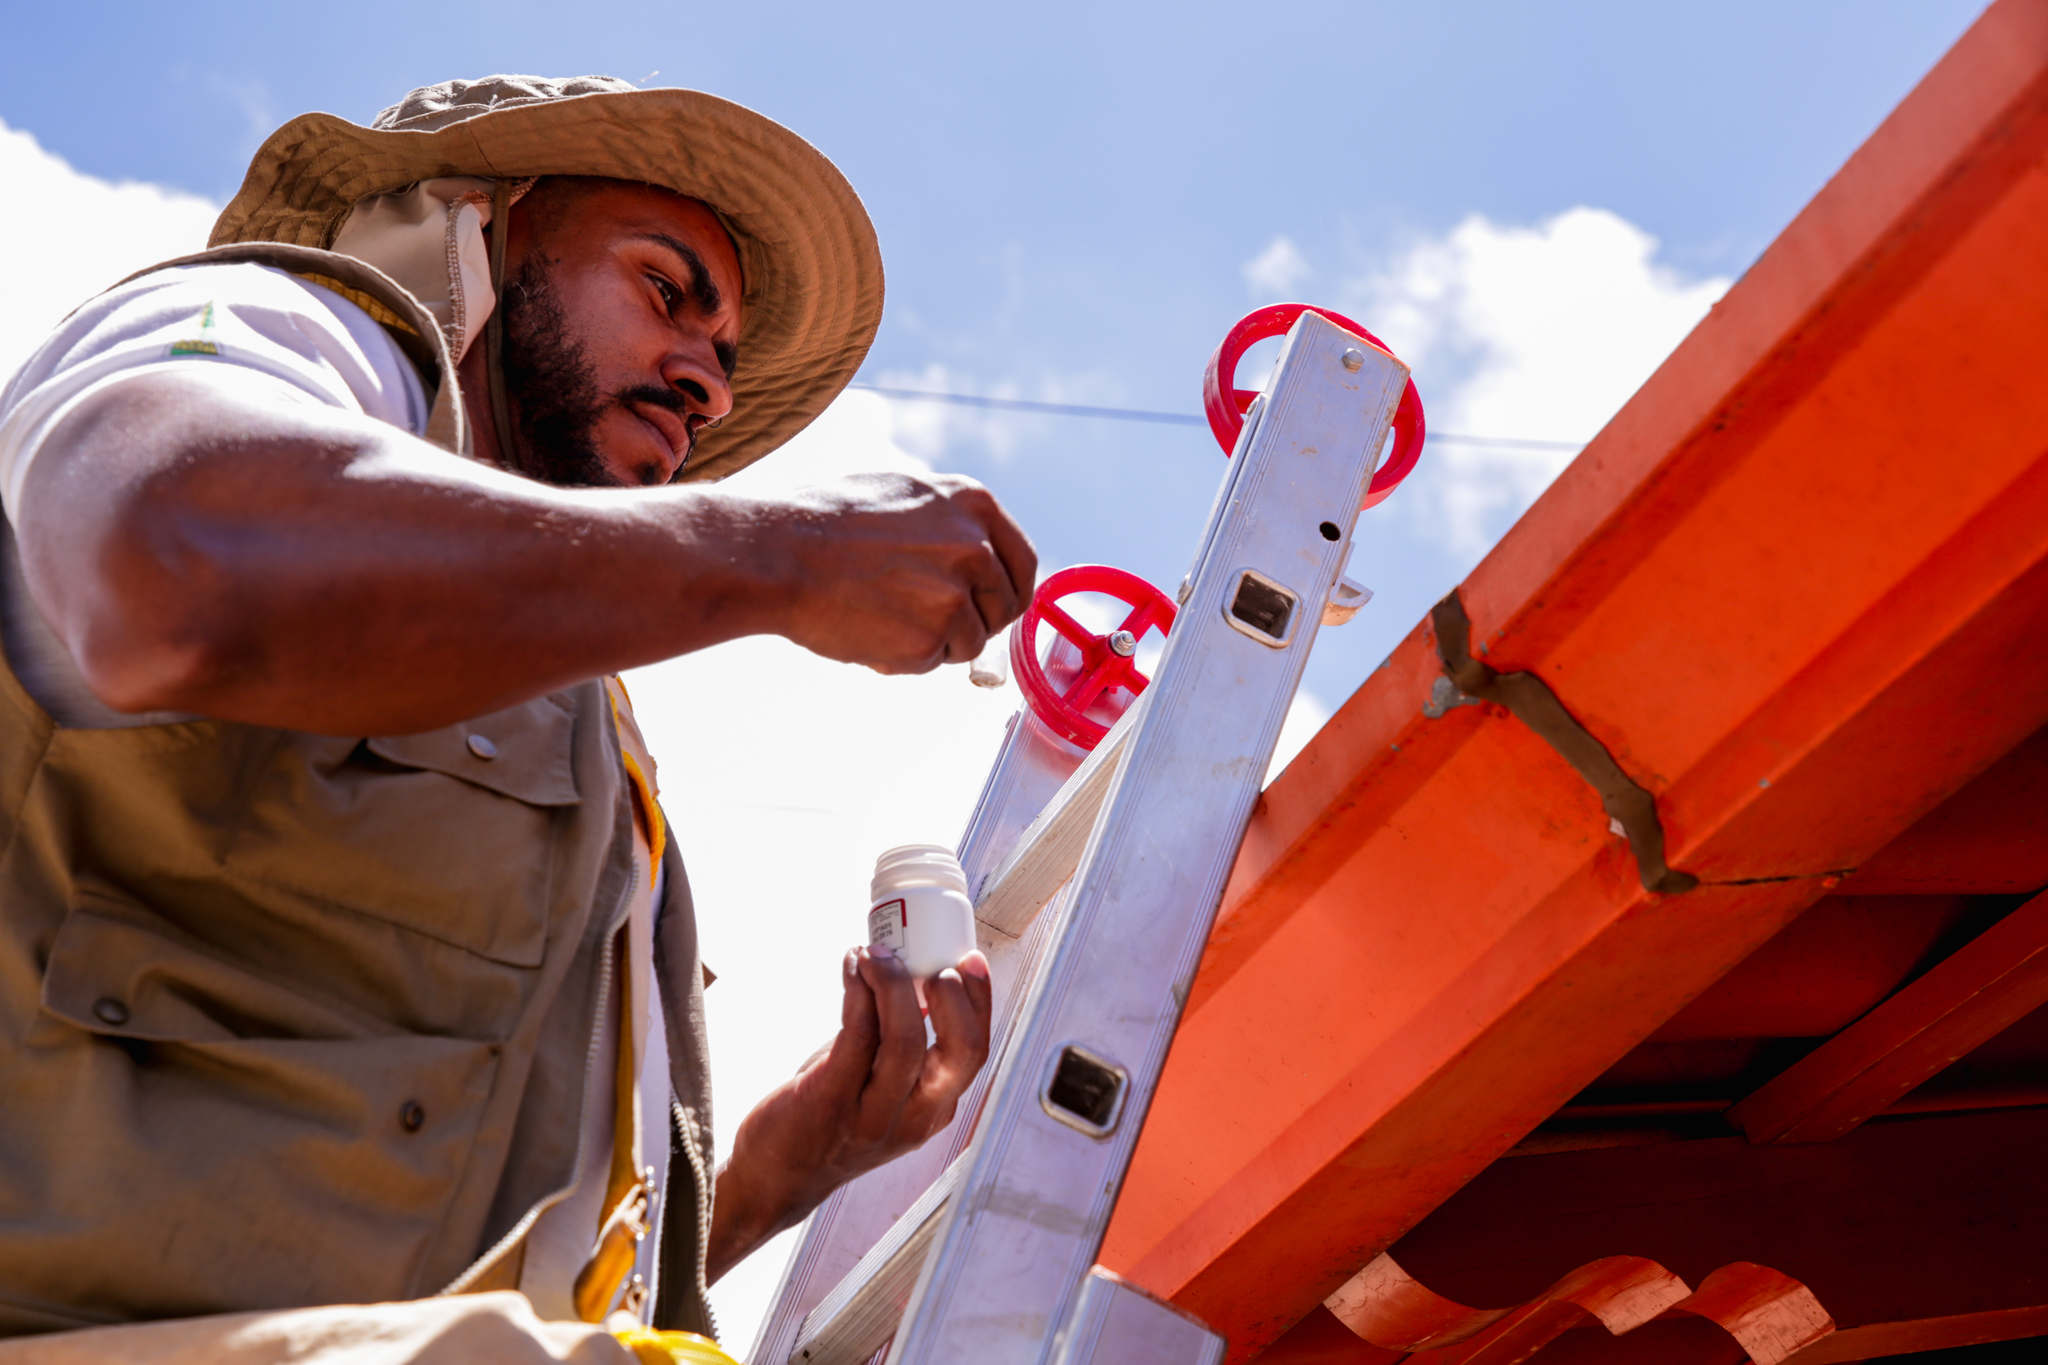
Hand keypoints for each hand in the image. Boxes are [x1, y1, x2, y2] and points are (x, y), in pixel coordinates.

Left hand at [706, 943, 993, 1281]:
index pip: (976, 1052)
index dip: (980, 1001)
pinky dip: (857, 991)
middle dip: (953, 996)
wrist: (773, 1178)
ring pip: (905, 1041)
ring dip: (893, 983)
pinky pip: (856, 1036)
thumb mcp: (880, 1092)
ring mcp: (872, 1114)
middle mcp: (913, 1116)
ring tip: (875, 954)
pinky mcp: (829, 1101)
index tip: (970, 961)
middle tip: (931, 962)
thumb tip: (904, 976)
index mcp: (933, 1109)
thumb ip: (897, 1046)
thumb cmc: (827, 1123)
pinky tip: (851, 969)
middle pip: (960, 1052)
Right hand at [767, 472, 1037, 672]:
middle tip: (933, 624)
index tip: (996, 608)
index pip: (1022, 561)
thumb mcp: (902, 495)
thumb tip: (978, 560)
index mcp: (973, 504)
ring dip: (935, 643)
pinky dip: (905, 659)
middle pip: (1005, 607)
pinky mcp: (934, 636)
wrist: (779, 555)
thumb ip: (949, 524)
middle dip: (977, 624)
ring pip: (971, 642)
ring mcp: (958, 593)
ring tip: (881, 616)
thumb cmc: (824, 524)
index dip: (1008, 591)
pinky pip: (933, 662)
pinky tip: (868, 630)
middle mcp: (977, 546)